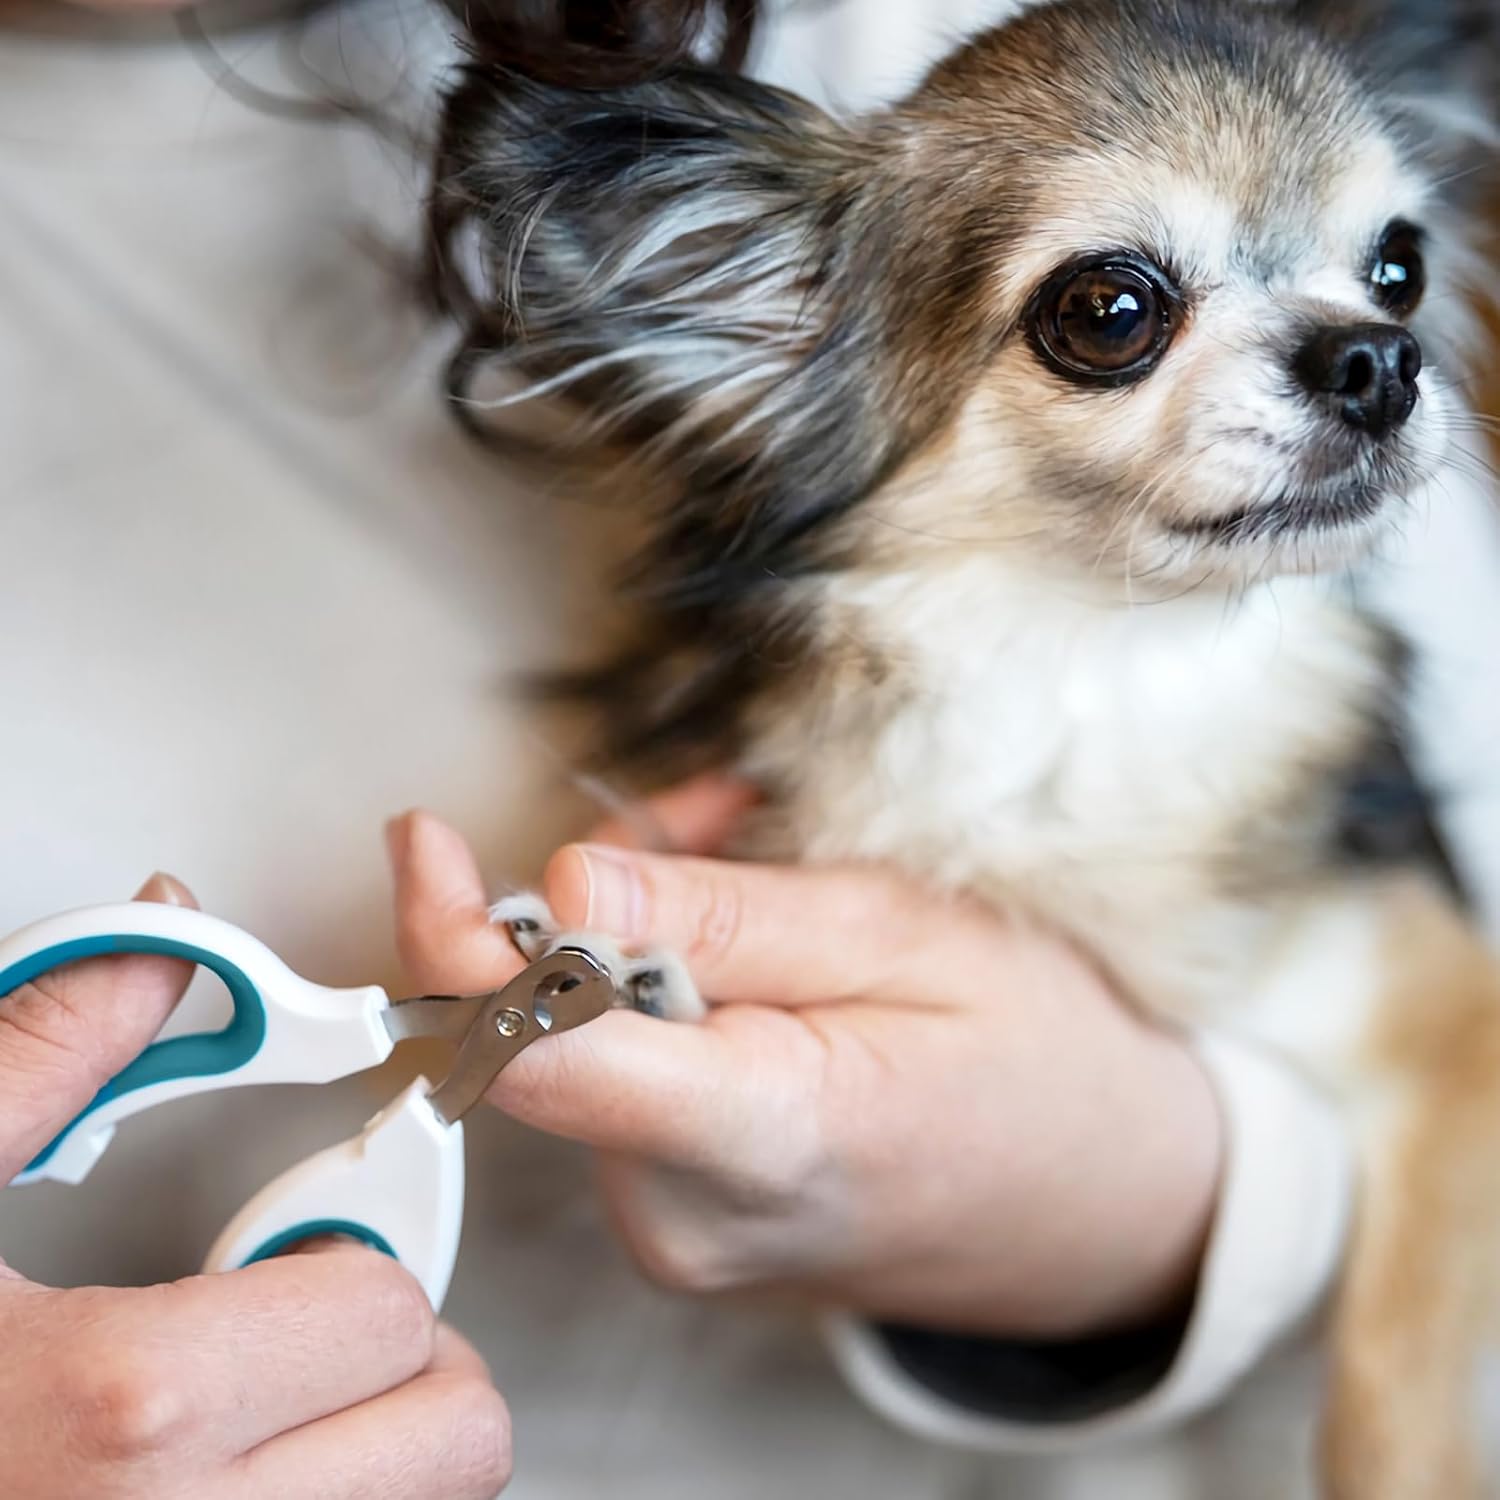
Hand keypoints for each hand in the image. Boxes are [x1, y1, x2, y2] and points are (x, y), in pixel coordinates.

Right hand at [0, 875, 510, 1499]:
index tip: (294, 1250)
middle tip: (307, 1333)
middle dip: (403, 1367)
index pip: (389, 1315)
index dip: (352, 1256)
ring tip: (261, 1411)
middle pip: (454, 1444)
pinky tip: (226, 1478)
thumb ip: (44, 1052)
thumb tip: (161, 944)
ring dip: (380, 1454)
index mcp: (124, 1415)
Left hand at [388, 785, 1222, 1338]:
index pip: (540, 1054)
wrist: (1111, 1204)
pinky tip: (751, 949)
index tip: (427, 841)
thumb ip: (728, 918)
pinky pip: (623, 1079)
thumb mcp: (909, 937)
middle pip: (552, 1029)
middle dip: (596, 900)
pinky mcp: (682, 1221)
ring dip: (641, 938)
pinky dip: (661, 995)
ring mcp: (680, 1235)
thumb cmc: (1044, 1062)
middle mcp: (688, 1215)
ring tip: (761, 875)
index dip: (456, 940)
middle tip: (710, 819)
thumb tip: (562, 884)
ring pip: (584, 1043)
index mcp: (762, 1138)